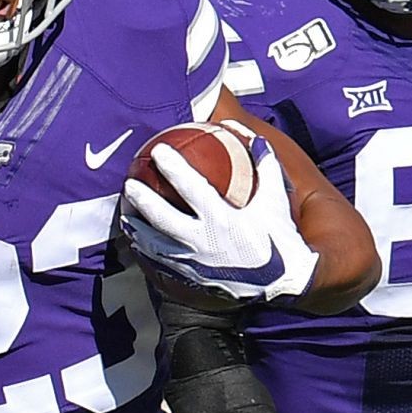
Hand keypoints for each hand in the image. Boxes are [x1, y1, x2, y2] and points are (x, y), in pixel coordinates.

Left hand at [118, 135, 320, 303]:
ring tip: (126, 217)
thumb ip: (262, 161)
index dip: (172, 167)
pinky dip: (148, 254)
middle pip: (162, 217)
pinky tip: (140, 245)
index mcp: (222, 218)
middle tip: (129, 184)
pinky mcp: (193, 279)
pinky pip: (163, 265)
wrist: (285, 281)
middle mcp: (204, 241)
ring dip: (138, 230)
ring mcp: (195, 263)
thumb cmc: (278, 235)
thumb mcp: (274, 196)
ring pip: (155, 245)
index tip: (158, 151)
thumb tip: (242, 131)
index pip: (190, 187)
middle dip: (142, 199)